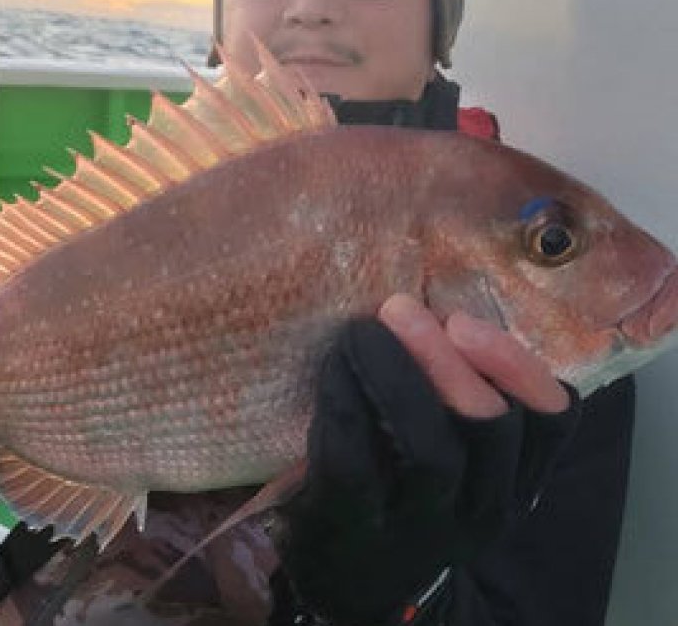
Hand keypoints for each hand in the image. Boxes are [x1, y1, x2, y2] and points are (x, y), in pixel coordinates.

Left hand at [273, 294, 578, 623]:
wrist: (353, 575)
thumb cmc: (406, 489)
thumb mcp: (459, 455)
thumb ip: (467, 398)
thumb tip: (436, 314)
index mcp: (515, 480)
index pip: (552, 421)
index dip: (515, 363)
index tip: (463, 321)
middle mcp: (482, 509)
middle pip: (491, 428)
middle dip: (447, 358)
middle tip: (399, 308)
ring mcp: (423, 526)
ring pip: (432, 449)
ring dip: (398, 376)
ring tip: (363, 331)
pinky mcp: (361, 530)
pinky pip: (358, 465)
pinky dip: (345, 405)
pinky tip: (332, 368)